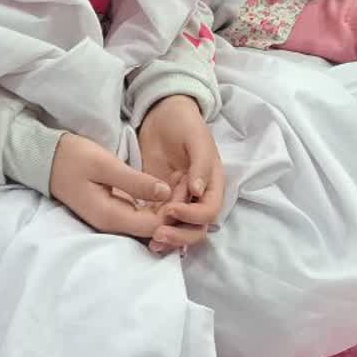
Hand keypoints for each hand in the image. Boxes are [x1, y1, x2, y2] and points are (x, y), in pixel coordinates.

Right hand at [50, 133, 177, 240]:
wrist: (45, 159)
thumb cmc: (73, 157)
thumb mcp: (105, 164)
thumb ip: (135, 181)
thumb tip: (166, 192)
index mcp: (111, 216)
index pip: (154, 226)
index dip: (175, 213)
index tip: (188, 192)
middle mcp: (113, 224)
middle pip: (153, 230)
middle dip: (174, 214)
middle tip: (190, 189)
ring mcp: (112, 219)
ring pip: (148, 224)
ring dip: (166, 210)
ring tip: (183, 188)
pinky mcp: (112, 211)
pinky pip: (140, 215)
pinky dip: (155, 206)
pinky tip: (167, 191)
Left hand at [137, 94, 225, 251]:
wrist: (163, 114)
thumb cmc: (185, 123)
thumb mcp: (196, 139)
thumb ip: (200, 165)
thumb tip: (197, 191)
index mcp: (213, 183)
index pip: (209, 210)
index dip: (192, 215)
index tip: (170, 209)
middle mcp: (199, 196)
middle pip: (197, 227)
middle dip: (180, 234)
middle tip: (158, 235)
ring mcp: (180, 199)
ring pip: (180, 228)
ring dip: (169, 238)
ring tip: (152, 243)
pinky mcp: (162, 199)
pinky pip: (161, 220)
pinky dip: (155, 230)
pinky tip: (143, 236)